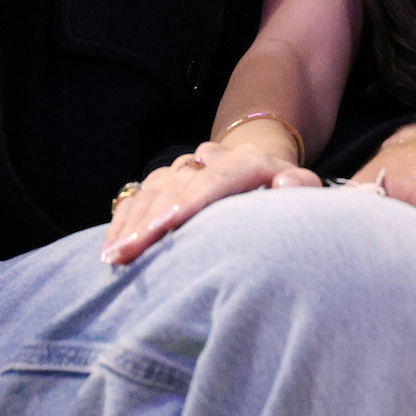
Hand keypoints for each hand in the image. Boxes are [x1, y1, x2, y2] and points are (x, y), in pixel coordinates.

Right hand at [101, 136, 321, 265]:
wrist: (262, 169)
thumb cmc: (284, 195)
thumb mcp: (304, 191)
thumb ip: (301, 188)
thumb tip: (284, 183)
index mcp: (248, 162)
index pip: (215, 179)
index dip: (189, 201)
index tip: (165, 225)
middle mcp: (212, 159)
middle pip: (176, 187)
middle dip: (149, 222)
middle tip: (126, 254)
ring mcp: (185, 166)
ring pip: (152, 190)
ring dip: (131, 223)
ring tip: (113, 256)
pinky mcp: (166, 176)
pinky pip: (139, 194)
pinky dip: (124, 219)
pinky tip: (112, 244)